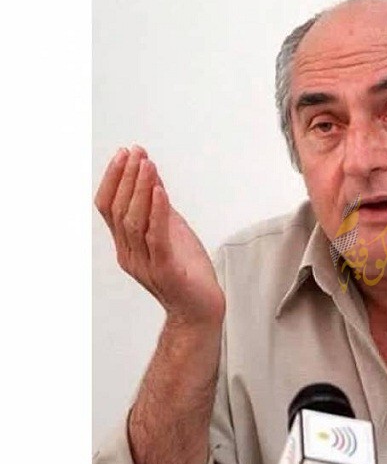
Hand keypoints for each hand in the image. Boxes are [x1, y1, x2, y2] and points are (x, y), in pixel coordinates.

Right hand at [95, 146, 224, 328]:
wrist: (201, 311)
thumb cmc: (188, 273)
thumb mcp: (172, 233)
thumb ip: (160, 209)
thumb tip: (152, 177)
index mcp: (127, 246)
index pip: (109, 208)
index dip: (114, 179)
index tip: (124, 153)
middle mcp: (130, 255)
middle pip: (118, 211)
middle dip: (126, 177)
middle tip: (135, 152)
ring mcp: (145, 264)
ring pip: (134, 221)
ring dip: (141, 189)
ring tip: (147, 164)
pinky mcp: (165, 270)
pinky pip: (156, 238)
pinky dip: (157, 211)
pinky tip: (160, 191)